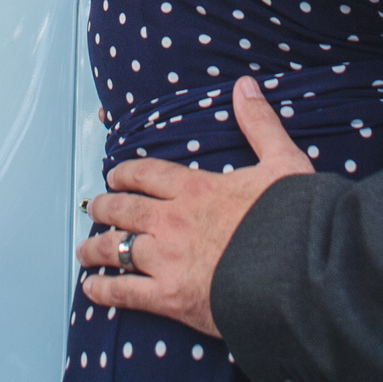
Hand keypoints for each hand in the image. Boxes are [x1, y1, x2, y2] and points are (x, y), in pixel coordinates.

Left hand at [76, 76, 311, 335]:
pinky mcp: (170, 296)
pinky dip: (103, 289)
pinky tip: (91, 289)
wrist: (299, 272)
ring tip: (83, 249)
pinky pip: (124, 292)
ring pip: (116, 248)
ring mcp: (167, 259)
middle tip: (92, 206)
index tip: (113, 175)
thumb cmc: (293, 220)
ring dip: (95, 247)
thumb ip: (259, 123)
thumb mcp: (283, 161)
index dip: (126, 174)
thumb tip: (245, 85)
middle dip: (104, 206)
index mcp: (196, 188)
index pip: (148, 174)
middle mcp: (173, 220)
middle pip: (124, 208)